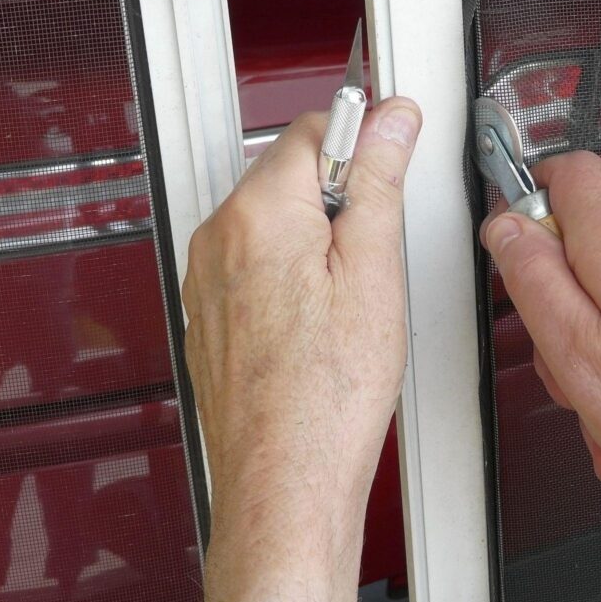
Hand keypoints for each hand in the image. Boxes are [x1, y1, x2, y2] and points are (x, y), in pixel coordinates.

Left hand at [183, 97, 421, 601]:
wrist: (284, 479)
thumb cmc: (326, 396)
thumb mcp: (374, 274)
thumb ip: (379, 183)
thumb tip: (391, 122)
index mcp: (258, 214)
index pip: (316, 130)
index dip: (364, 139)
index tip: (393, 156)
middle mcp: (219, 237)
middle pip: (291, 175)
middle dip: (339, 197)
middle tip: (375, 253)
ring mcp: (207, 277)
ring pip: (274, 222)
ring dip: (316, 238)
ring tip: (348, 300)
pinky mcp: (210, 312)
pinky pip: (255, 265)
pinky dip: (290, 275)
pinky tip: (319, 324)